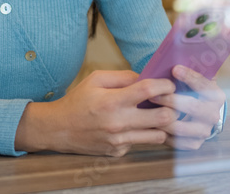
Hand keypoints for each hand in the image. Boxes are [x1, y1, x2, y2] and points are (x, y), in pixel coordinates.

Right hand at [15, 70, 176, 156]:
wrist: (58, 128)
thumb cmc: (77, 101)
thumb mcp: (96, 79)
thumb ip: (123, 76)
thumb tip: (146, 77)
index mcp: (113, 101)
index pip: (150, 90)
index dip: (165, 85)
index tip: (169, 84)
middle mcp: (119, 122)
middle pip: (163, 117)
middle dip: (171, 108)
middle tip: (168, 102)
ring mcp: (119, 140)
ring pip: (158, 135)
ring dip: (162, 125)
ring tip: (156, 115)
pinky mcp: (118, 152)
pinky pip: (140, 143)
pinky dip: (142, 135)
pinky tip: (135, 126)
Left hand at [147, 65, 225, 150]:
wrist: (200, 114)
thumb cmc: (191, 91)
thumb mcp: (195, 79)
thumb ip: (189, 70)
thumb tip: (175, 60)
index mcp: (216, 96)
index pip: (204, 85)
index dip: (189, 76)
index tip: (175, 69)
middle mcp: (213, 115)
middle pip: (192, 107)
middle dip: (171, 99)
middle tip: (153, 94)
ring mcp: (204, 131)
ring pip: (180, 127)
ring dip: (162, 118)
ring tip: (147, 110)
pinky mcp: (194, 144)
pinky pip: (176, 142)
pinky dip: (162, 133)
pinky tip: (151, 124)